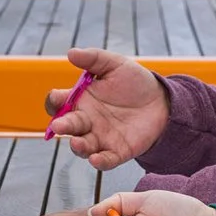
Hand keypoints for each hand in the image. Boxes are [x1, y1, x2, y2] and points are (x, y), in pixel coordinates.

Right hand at [42, 48, 169, 168]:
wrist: (162, 101)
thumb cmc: (135, 83)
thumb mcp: (115, 65)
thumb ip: (93, 58)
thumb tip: (71, 53)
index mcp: (81, 100)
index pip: (58, 103)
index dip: (54, 101)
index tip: (58, 98)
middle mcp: (86, 120)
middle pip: (67, 125)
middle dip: (62, 125)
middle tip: (59, 125)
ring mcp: (100, 137)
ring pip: (82, 146)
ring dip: (77, 146)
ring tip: (77, 142)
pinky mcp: (117, 151)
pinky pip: (105, 160)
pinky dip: (99, 162)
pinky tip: (96, 159)